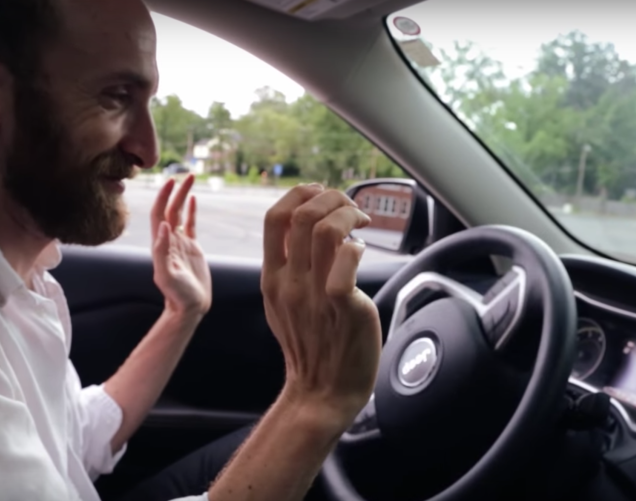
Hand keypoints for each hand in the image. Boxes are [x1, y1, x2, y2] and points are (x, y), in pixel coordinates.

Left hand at [151, 175, 211, 316]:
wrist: (189, 307)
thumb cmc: (177, 295)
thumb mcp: (167, 275)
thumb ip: (162, 251)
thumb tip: (164, 227)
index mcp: (161, 244)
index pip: (159, 214)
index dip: (163, 197)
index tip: (171, 182)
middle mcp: (168, 240)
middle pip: (170, 209)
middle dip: (176, 191)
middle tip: (186, 175)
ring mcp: (180, 243)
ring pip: (180, 213)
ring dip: (184, 196)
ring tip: (191, 179)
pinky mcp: (192, 248)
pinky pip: (191, 224)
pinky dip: (192, 211)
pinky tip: (194, 199)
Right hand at [261, 185, 381, 424]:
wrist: (321, 392)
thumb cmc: (310, 345)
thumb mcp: (283, 303)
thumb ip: (288, 268)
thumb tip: (304, 228)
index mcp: (272, 278)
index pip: (274, 218)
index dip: (299, 194)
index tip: (320, 194)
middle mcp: (290, 282)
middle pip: (303, 215)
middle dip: (331, 198)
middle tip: (349, 207)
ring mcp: (315, 294)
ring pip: (327, 230)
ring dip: (348, 214)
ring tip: (360, 222)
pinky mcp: (343, 306)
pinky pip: (347, 260)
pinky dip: (357, 245)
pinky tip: (363, 250)